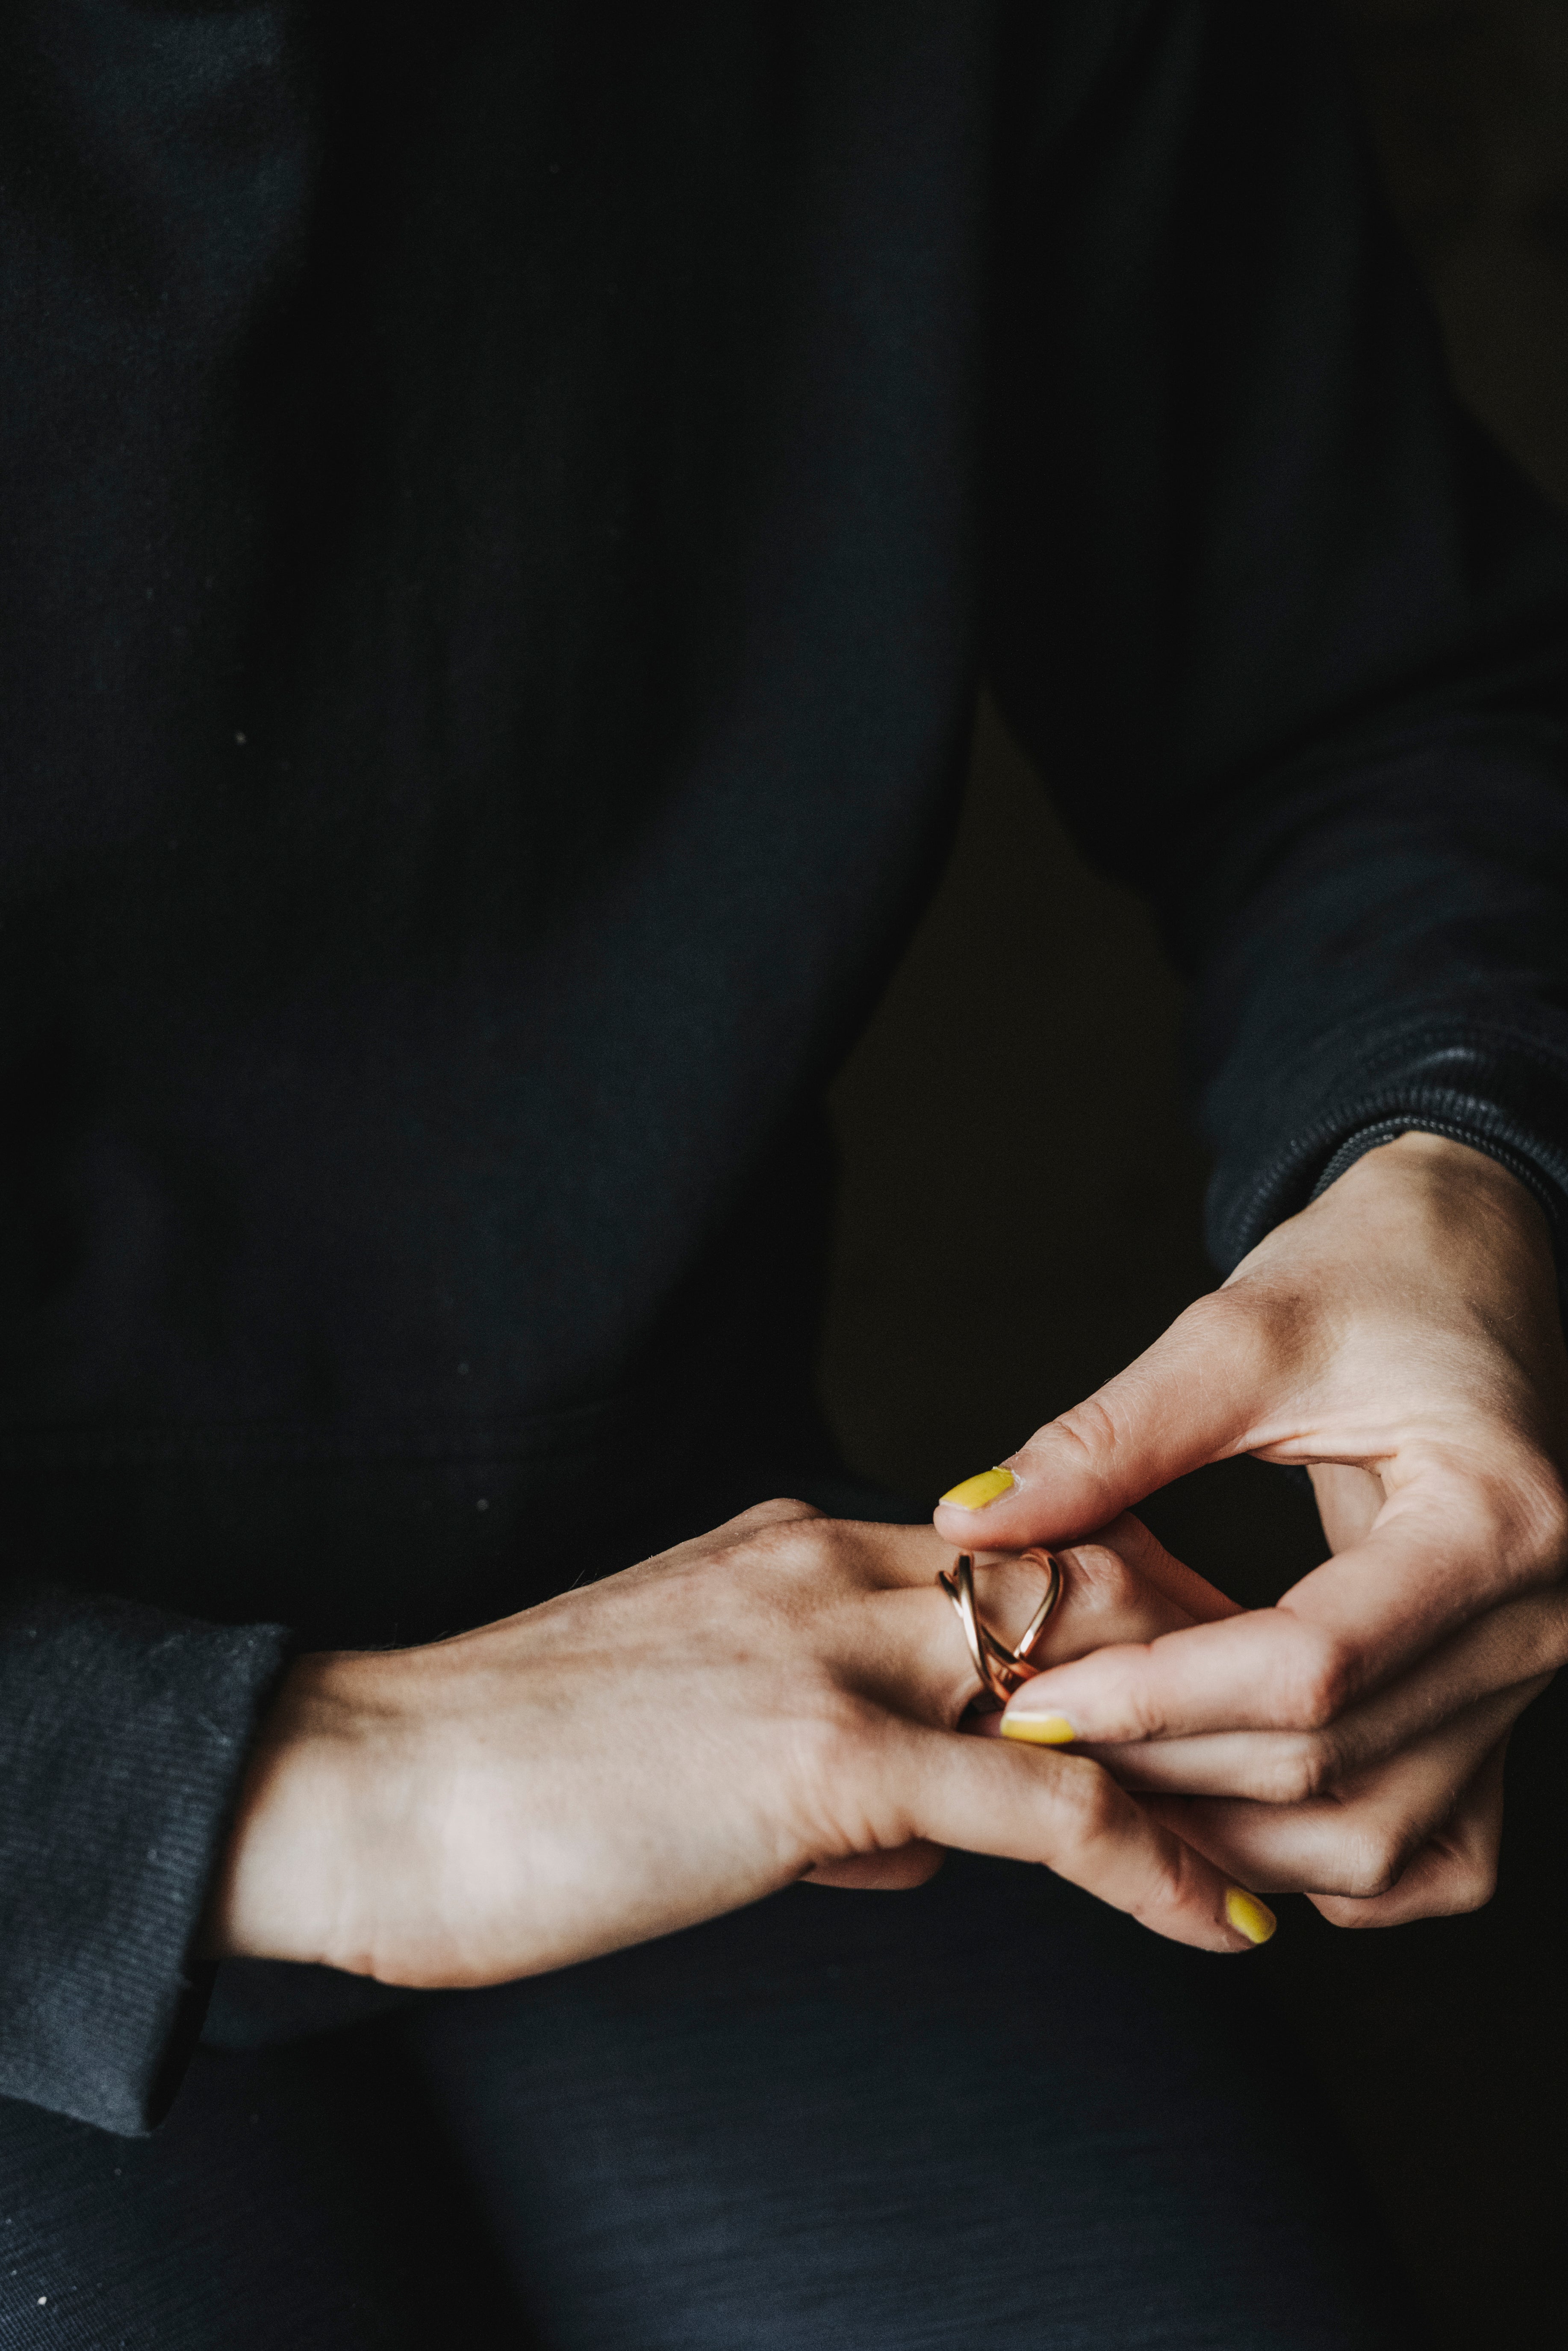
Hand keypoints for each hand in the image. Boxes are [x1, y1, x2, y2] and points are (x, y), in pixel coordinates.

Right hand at [207, 1503, 1272, 1984]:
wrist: (367, 1783)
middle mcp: (822, 1563)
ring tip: (1271, 1835)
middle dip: (1191, 1660)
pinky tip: (1211, 1915)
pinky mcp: (818, 1754)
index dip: (1121, 1610)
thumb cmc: (511, 1773)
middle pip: (1073, 1581)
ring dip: (1192, 1755)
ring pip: (1076, 1670)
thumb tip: (922, 1837)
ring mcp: (824, 1649)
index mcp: (787, 1543)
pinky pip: (1035, 1800)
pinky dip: (1144, 1858)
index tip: (1188, 1678)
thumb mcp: (683, 1720)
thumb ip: (817, 1747)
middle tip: (1276, 1745)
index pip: (1007, 1551)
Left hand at [933, 1134, 1567, 1924]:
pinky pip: (1425, 1850)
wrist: (1476, 1267)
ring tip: (1098, 1772)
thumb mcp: (1243, 1334)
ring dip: (1226, 1833)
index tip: (1026, 1698)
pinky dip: (1314, 1856)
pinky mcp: (1502, 1705)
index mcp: (1498, 1520)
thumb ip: (1110, 1439)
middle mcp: (1539, 1622)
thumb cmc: (1374, 1278)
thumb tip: (973, 1521)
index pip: (1311, 1667)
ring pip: (1378, 1843)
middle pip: (1335, 1768)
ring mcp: (1533, 1678)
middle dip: (1164, 1770)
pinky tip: (1212, 1798)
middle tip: (1029, 1737)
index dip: (1154, 1696)